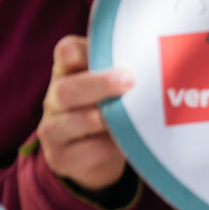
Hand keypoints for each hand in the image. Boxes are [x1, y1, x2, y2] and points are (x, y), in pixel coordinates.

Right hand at [38, 35, 132, 193]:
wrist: (95, 154)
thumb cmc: (109, 106)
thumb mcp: (115, 83)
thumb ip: (125, 66)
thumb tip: (156, 53)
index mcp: (68, 72)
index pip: (67, 52)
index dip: (87, 52)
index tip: (116, 55)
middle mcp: (54, 98)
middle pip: (65, 90)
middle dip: (99, 85)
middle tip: (130, 82)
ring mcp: (52, 129)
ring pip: (70, 122)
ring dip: (105, 119)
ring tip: (130, 117)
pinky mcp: (59, 157)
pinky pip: (85, 151)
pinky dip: (110, 147)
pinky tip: (126, 142)